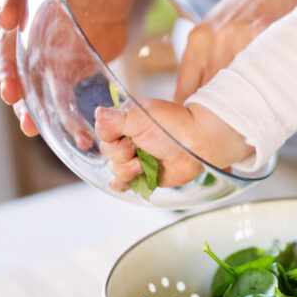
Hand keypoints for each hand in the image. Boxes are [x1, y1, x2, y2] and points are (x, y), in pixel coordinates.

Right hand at [0, 0, 135, 135]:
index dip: (8, 5)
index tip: (6, 20)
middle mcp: (30, 20)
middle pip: (8, 46)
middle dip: (5, 69)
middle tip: (8, 91)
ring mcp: (43, 47)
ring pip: (24, 76)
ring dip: (23, 101)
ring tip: (27, 125)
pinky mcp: (63, 67)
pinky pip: (50, 92)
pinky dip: (51, 112)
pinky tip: (58, 135)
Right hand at [94, 101, 250, 189]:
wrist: (198, 145)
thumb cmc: (175, 126)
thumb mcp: (143, 117)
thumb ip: (118, 118)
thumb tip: (98, 113)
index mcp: (127, 121)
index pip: (103, 130)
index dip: (111, 137)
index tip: (126, 135)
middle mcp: (129, 138)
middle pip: (107, 152)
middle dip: (121, 154)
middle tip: (138, 148)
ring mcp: (135, 157)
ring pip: (115, 169)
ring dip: (127, 169)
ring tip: (144, 164)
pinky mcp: (143, 174)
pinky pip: (123, 183)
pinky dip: (122, 184)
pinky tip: (125, 183)